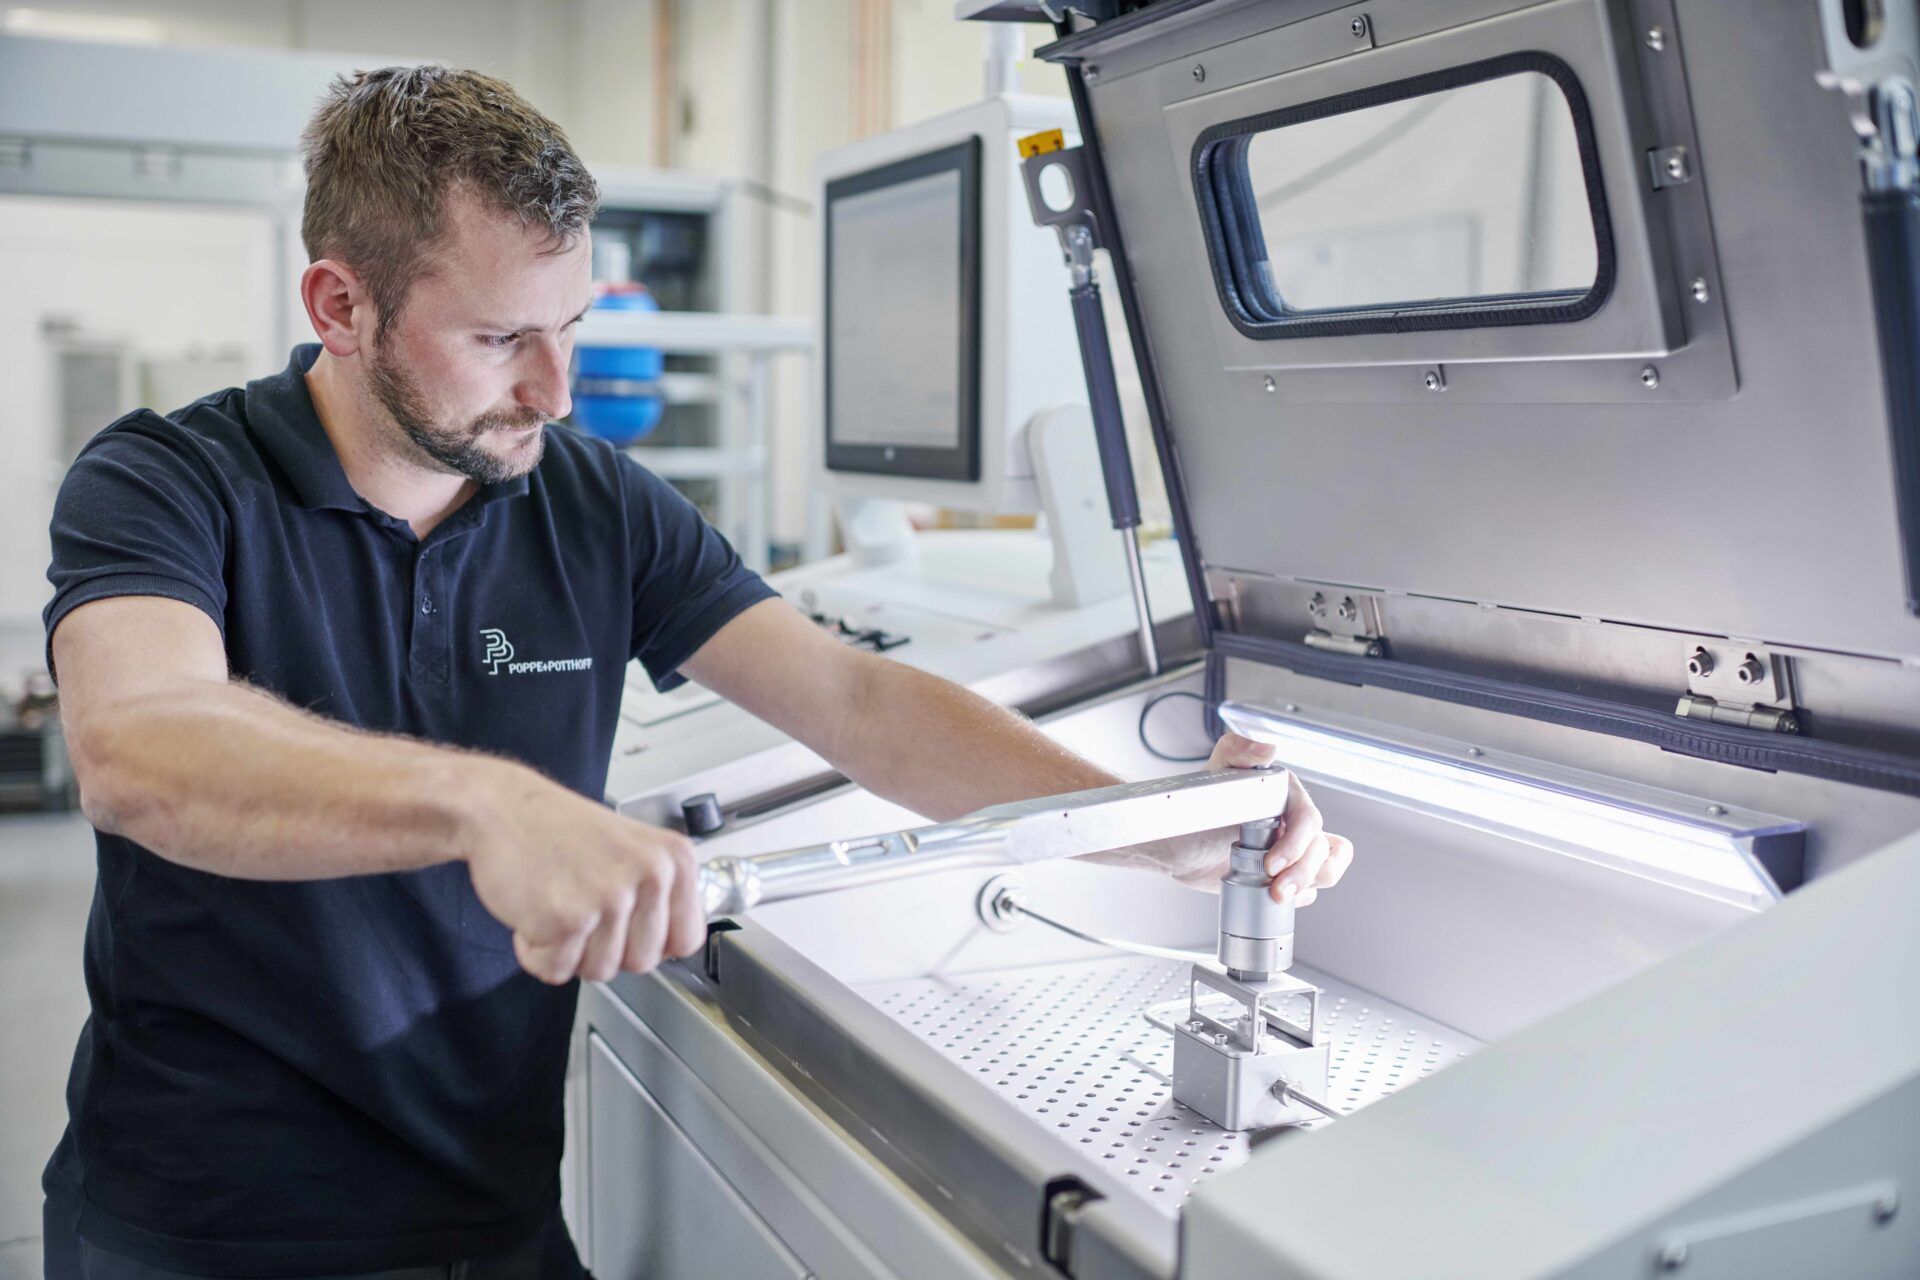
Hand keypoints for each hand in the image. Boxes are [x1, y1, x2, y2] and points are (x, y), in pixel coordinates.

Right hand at [461, 761, 706, 983]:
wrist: (502, 808)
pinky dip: (536, 951)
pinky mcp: (568, 918)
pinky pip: (556, 969)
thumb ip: (659, 896)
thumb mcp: (633, 850)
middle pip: (642, 963)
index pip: (687, 939)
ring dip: (569, 950)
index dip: (650, 943)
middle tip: (581, 908)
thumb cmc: (559, 829)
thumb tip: (673, 945)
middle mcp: (651, 876)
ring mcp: (610, 897)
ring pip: (600, 971)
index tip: (626, 928)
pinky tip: (535, 910)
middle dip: (605, 948)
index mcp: (674, 859)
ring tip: (558, 903)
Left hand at [1139, 733, 1355, 901]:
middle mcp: (1293, 822)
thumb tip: (1268, 749)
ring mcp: (1290, 849)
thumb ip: (1237, 751)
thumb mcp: (1213, 774)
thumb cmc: (1192, 807)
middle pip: (1321, 850)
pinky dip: (1299, 896)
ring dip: (1307, 885)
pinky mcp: (1282, 873)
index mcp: (1285, 796)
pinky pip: (1309, 888)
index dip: (1297, 843)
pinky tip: (1273, 897)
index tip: (1271, 863)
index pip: (1309, 821)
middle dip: (1303, 873)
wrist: (1175, 845)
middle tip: (1275, 889)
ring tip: (1276, 895)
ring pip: (1324, 869)